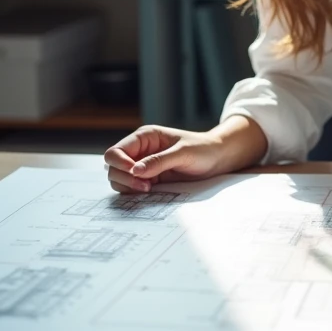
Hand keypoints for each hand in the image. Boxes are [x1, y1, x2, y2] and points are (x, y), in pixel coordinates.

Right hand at [103, 116, 266, 193]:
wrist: (219, 159)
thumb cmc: (203, 149)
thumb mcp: (183, 153)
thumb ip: (159, 161)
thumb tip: (135, 171)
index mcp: (145, 137)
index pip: (116, 151)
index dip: (120, 164)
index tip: (136, 174)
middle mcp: (140, 151)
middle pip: (113, 167)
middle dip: (124, 178)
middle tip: (146, 187)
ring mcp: (143, 166)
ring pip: (119, 179)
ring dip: (128, 187)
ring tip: (149, 189)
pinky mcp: (149, 179)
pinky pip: (132, 188)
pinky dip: (135, 193)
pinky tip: (150, 193)